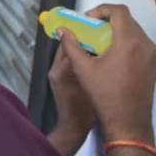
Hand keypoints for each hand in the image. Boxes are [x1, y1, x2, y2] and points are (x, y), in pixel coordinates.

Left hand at [46, 38, 97, 155]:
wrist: (74, 128)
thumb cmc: (83, 111)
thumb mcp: (89, 84)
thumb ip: (89, 64)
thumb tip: (94, 45)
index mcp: (60, 70)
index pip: (68, 43)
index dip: (81, 34)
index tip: (95, 27)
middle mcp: (55, 70)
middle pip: (68, 47)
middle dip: (82, 39)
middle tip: (99, 33)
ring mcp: (57, 75)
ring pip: (70, 54)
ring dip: (82, 48)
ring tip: (99, 44)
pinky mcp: (61, 80)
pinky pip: (71, 63)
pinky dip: (81, 58)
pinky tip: (95, 58)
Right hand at [58, 4, 155, 155]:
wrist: (128, 121)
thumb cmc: (106, 97)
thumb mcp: (83, 69)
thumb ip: (71, 46)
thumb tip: (63, 32)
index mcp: (129, 42)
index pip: (118, 11)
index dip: (101, 10)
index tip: (88, 19)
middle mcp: (145, 44)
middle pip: (126, 20)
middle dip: (107, 21)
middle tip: (90, 30)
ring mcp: (152, 54)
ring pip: (134, 32)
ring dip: (116, 32)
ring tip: (99, 44)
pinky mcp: (153, 64)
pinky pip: (140, 44)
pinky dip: (126, 43)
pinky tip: (111, 56)